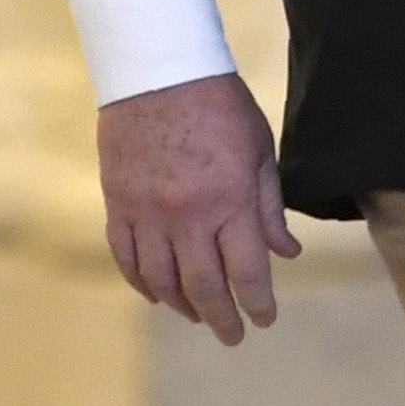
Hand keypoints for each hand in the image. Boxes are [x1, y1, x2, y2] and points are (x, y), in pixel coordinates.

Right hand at [97, 73, 299, 346]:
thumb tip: (286, 254)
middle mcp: (187, 215)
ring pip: (161, 280)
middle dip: (221, 318)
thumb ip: (269, 207)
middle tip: (233, 336)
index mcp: (230, 200)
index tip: (264, 320)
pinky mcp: (118, 203)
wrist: (157, 69)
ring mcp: (147, 212)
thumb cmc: (218, 105)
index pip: (246, 272)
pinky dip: (141, 283)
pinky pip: (126, 257)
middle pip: (203, 287)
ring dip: (182, 306)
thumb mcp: (259, 151)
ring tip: (197, 315)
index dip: (257, 304)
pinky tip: (156, 295)